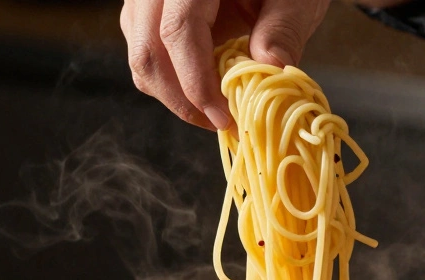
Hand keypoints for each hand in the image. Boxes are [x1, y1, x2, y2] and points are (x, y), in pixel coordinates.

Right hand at [120, 0, 331, 129]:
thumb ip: (282, 29)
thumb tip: (269, 71)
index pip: (178, 31)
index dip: (196, 81)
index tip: (223, 117)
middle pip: (148, 51)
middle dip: (181, 99)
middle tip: (220, 124)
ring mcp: (146, 3)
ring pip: (142, 58)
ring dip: (174, 94)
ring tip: (215, 111)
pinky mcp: (147, 17)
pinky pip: (146, 55)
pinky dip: (172, 83)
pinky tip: (205, 92)